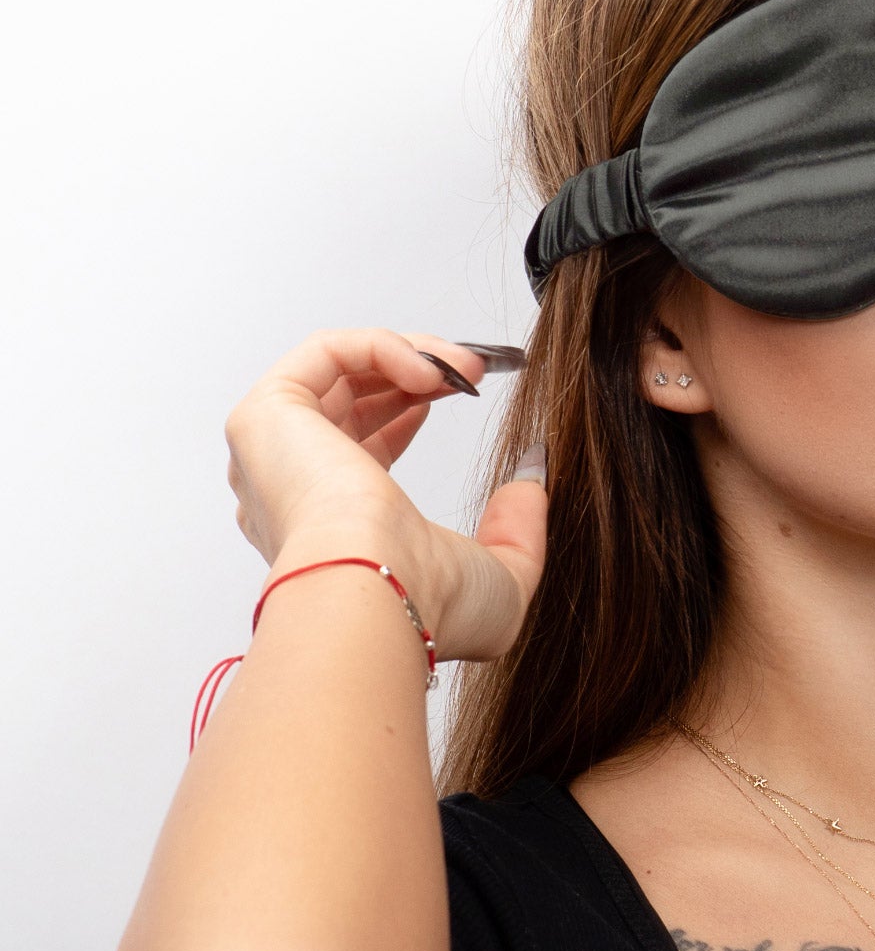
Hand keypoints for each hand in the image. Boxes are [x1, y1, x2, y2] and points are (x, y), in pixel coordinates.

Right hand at [222, 328, 545, 659]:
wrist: (377, 593)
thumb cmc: (426, 603)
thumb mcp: (503, 575)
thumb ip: (520, 527)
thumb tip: (532, 480)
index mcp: (330, 527)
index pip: (361, 444)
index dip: (412, 404)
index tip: (465, 390)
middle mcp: (292, 488)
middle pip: (349, 397)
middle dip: (419, 373)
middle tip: (475, 371)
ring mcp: (273, 451)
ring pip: (339, 369)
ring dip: (412, 355)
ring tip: (466, 368)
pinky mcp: (265, 416)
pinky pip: (324, 353)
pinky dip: (384, 347)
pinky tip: (431, 371)